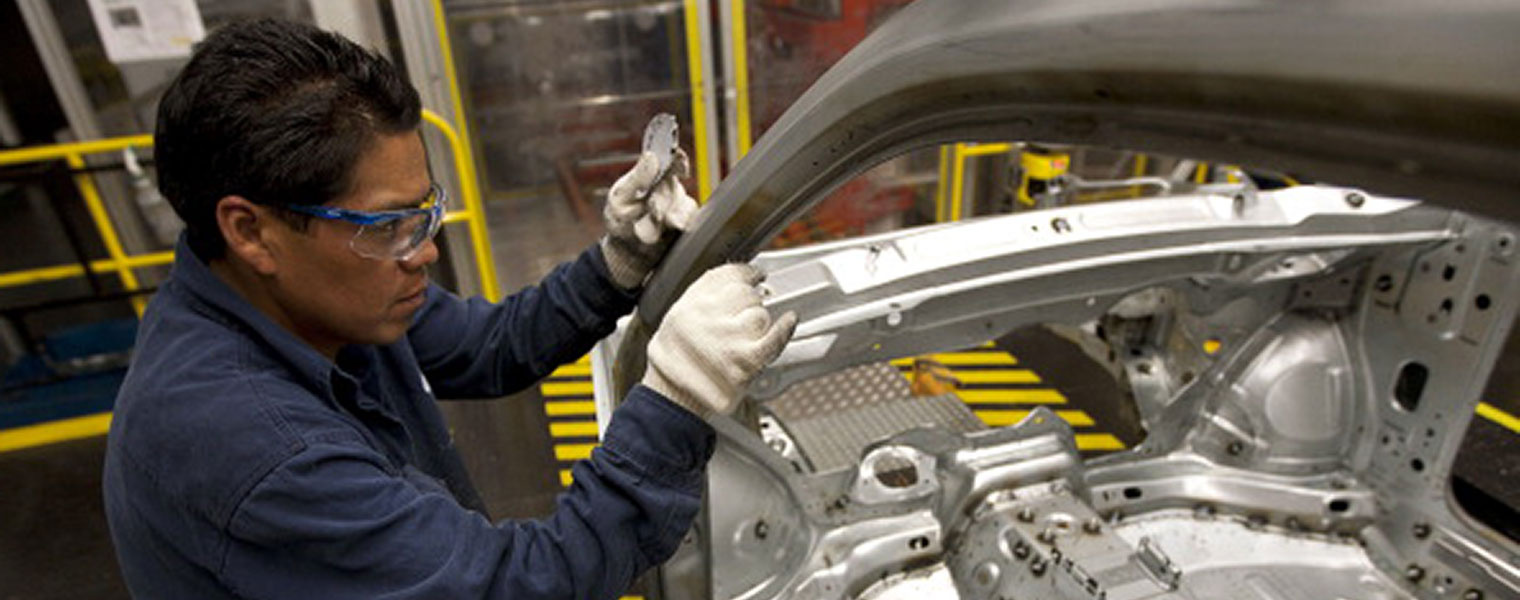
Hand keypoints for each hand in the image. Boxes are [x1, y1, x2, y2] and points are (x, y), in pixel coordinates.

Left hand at [600, 148, 698, 288]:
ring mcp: (678, 204)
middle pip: (674, 186)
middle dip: (662, 200)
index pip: (670, 160)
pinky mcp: (686, 221)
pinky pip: (690, 218)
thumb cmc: (621, 221)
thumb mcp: (620, 199)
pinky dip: (678, 225)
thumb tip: (651, 156)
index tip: (678, 159)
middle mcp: (668, 187)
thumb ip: (636, 179)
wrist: (628, 251)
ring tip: (654, 224)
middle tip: (652, 209)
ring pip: (684, 204)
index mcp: (652, 175)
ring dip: (669, 215)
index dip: (677, 159)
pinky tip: (669, 228)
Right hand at [643, 264, 797, 417]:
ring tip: (742, 339)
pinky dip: (784, 330)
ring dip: (756, 325)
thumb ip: (706, 293)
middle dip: (748, 303)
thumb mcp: (678, 315)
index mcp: (692, 302)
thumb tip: (739, 275)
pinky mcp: (746, 359)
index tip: (753, 276)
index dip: (746, 274)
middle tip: (740, 318)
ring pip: (759, 315)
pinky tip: (789, 320)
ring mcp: (729, 337)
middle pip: (745, 293)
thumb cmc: (674, 360)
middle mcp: (709, 315)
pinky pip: (773, 338)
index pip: (729, 274)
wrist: (670, 396)